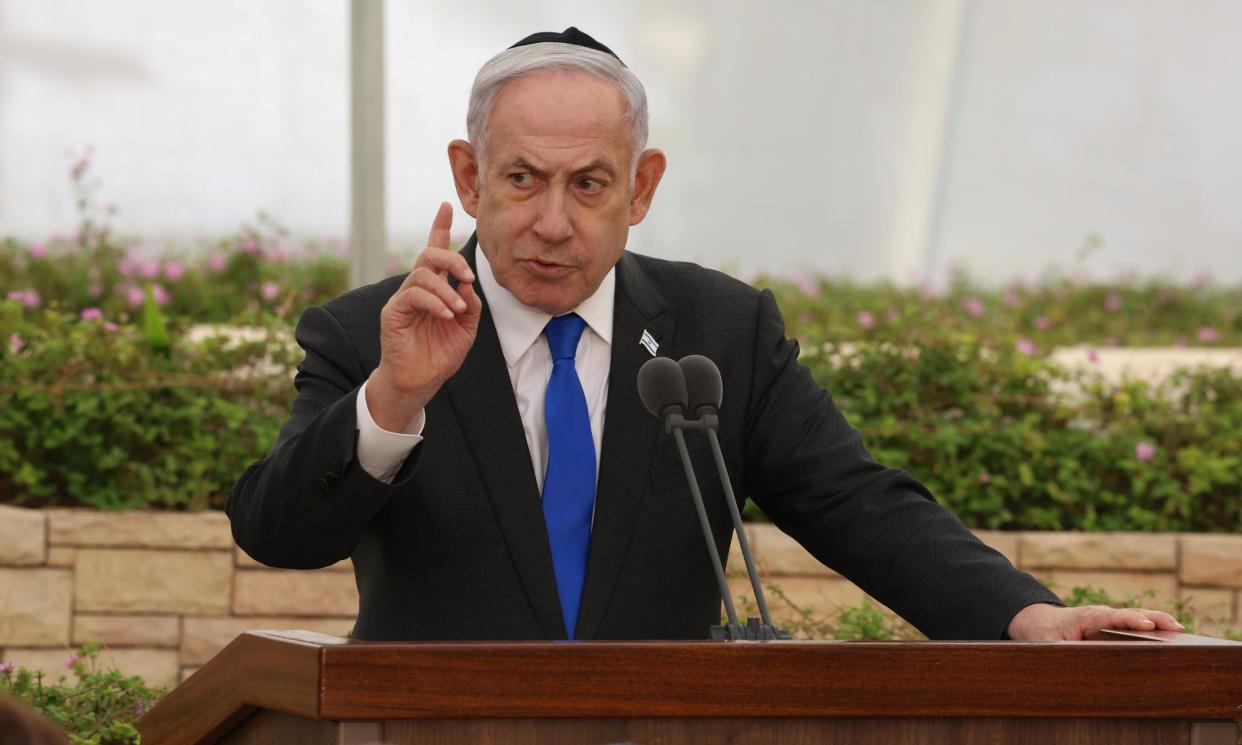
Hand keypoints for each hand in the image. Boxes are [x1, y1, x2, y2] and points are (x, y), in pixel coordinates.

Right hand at [366, 202, 481, 430]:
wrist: (420, 382)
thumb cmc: (440, 355)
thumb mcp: (466, 329)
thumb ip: (470, 305)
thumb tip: (468, 283)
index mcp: (434, 288)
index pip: (435, 251)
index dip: (439, 227)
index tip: (446, 206)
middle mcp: (417, 288)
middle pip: (429, 254)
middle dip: (452, 258)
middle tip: (469, 276)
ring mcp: (403, 299)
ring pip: (422, 274)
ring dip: (446, 289)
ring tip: (458, 309)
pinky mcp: (393, 313)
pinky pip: (413, 295)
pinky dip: (434, 302)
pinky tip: (446, 315)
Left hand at [1006, 602, 1183, 640]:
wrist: (1040, 620)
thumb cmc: (1045, 632)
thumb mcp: (1047, 643)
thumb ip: (1061, 650)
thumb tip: (1075, 662)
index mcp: (1086, 617)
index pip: (1111, 617)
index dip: (1129, 621)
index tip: (1146, 625)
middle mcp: (1102, 614)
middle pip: (1130, 614)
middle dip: (1152, 618)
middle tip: (1176, 626)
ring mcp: (1110, 617)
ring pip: (1136, 616)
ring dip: (1158, 621)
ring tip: (1180, 630)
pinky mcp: (1114, 623)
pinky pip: (1135, 622)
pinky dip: (1154, 624)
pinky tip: (1171, 633)